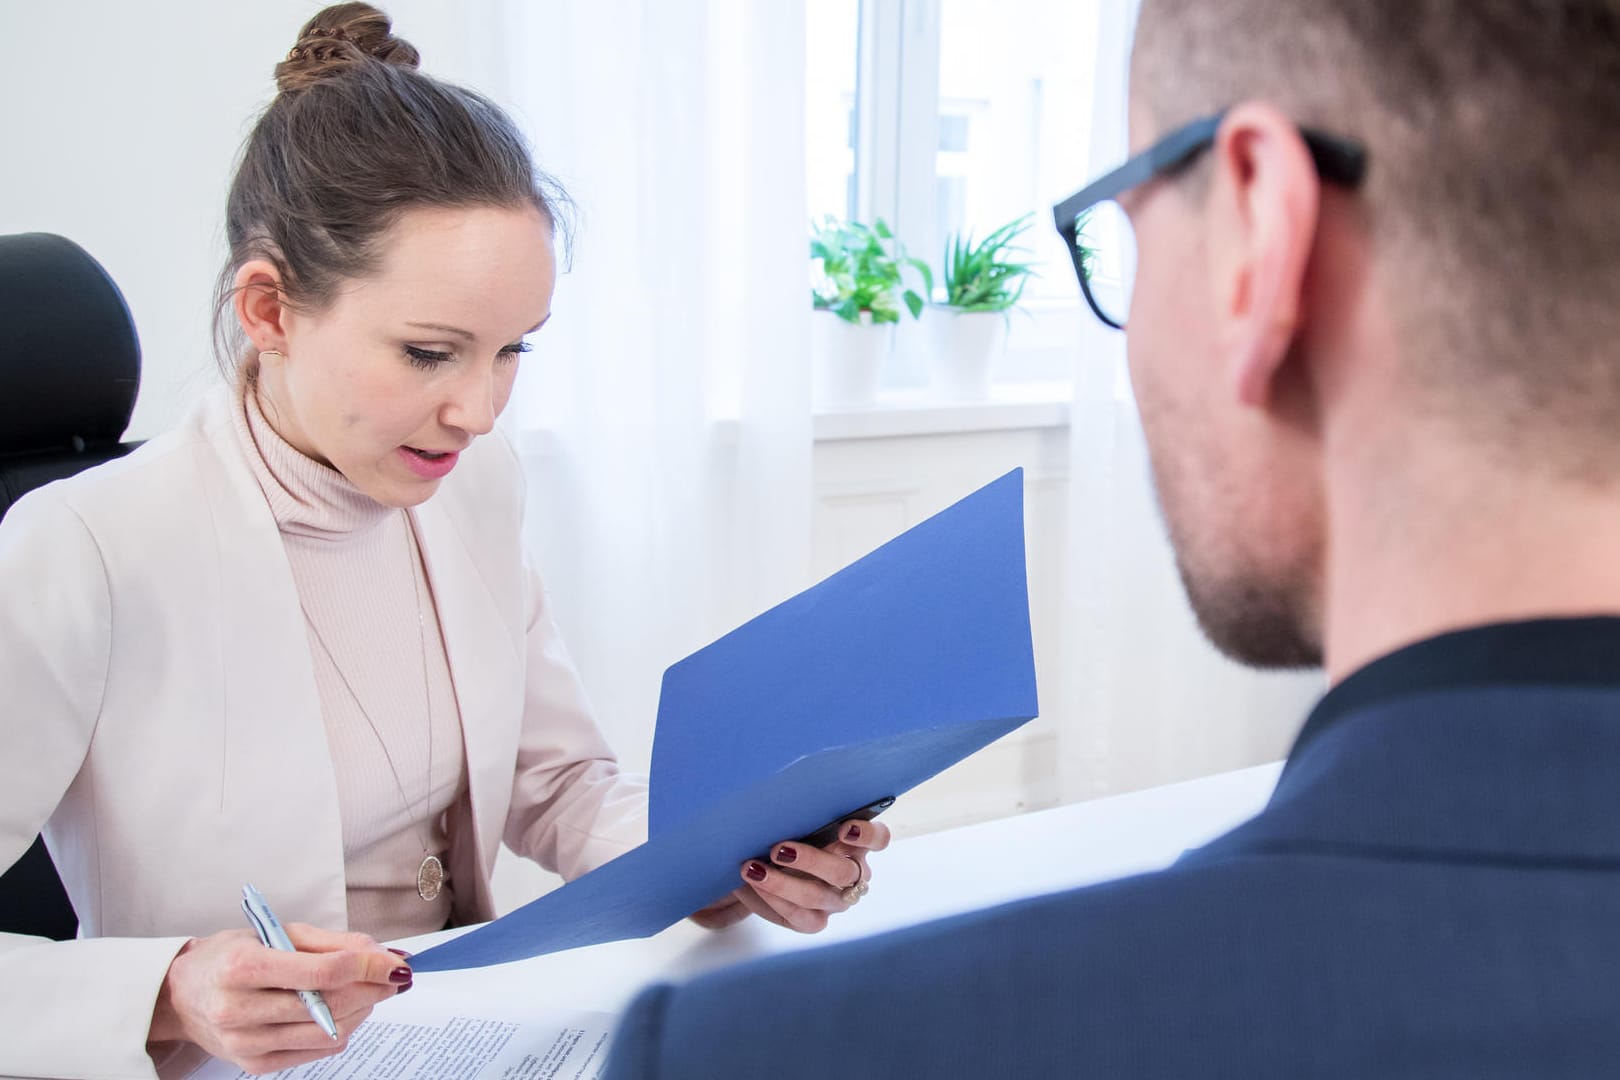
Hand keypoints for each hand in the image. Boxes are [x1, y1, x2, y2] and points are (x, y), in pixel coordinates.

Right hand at [147, 924, 409, 1073]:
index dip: (369, 966)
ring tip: (371, 989)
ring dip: (363, 1010)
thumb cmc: (232, 956)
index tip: (396, 962)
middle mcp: (239, 1010)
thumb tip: (383, 954)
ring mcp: (244, 1044)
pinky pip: (315, 1051)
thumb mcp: (277, 932)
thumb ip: (333, 943)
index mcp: (242, 967)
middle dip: (373, 988)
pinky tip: (345, 1010)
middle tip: (394, 974)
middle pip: (330, 1005)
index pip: (323, 972)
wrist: (182, 994)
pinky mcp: (253, 1065)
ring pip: (328, 1033)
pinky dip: (340, 1029)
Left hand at [690, 817, 891, 932]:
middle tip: (778, 848)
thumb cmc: (788, 831)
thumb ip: (802, 812)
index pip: (879, 839)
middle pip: (844, 872)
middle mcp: (853, 874)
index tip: (845, 827)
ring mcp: (836, 901)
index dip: (866, 835)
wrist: (764, 863)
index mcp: (857, 844)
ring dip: (782, 882)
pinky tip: (752, 886)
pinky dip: (773, 900)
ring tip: (752, 868)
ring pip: (818, 897)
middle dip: (810, 861)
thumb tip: (779, 793)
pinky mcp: (815, 921)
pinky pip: (800, 918)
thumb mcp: (798, 820)